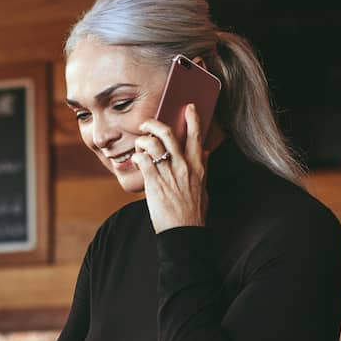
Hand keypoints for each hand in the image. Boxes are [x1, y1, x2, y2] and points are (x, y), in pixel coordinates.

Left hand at [132, 104, 207, 233]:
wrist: (184, 233)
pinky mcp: (154, 182)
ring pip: (152, 143)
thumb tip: (204, 154)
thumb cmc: (193, 213)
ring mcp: (169, 173)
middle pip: (168, 133)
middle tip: (146, 124)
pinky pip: (142, 159)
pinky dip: (137, 156)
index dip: (192, 118)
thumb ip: (202, 169)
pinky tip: (137, 160)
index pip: (196, 135)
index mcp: (198, 166)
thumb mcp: (203, 188)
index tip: (188, 107)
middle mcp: (184, 166)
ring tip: (139, 145)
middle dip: (154, 123)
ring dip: (142, 140)